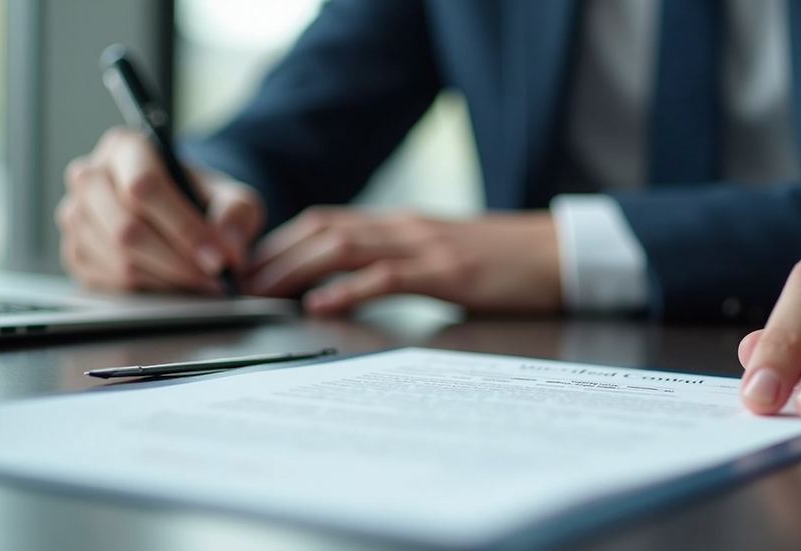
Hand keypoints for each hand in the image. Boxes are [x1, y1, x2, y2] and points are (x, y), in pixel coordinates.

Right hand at [57, 127, 264, 292]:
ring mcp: (75, 215)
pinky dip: (149, 290)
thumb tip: (227, 244)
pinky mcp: (75, 252)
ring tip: (201, 283)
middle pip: (126, 228)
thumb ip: (237, 213)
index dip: (183, 228)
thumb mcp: (232, 196)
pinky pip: (109, 281)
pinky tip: (175, 285)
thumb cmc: (201, 199)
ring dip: (167, 279)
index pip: (144, 187)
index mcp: (125, 148)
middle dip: (178, 261)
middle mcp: (90, 176)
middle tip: (213, 278)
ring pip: (118, 259)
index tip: (217, 257)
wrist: (180, 212)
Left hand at [243, 207, 561, 314]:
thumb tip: (354, 286)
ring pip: (344, 245)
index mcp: (402, 224)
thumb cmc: (501, 260)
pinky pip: (387, 277)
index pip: (328, 221)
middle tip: (242, 283)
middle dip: (275, 255)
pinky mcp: (448, 271)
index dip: (283, 241)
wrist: (558, 253)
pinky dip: (346, 289)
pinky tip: (320, 304)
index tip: (253, 267)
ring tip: (265, 292)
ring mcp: (426, 245)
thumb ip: (400, 264)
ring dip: (297, 269)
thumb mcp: (441, 256)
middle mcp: (405, 226)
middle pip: (323, 229)